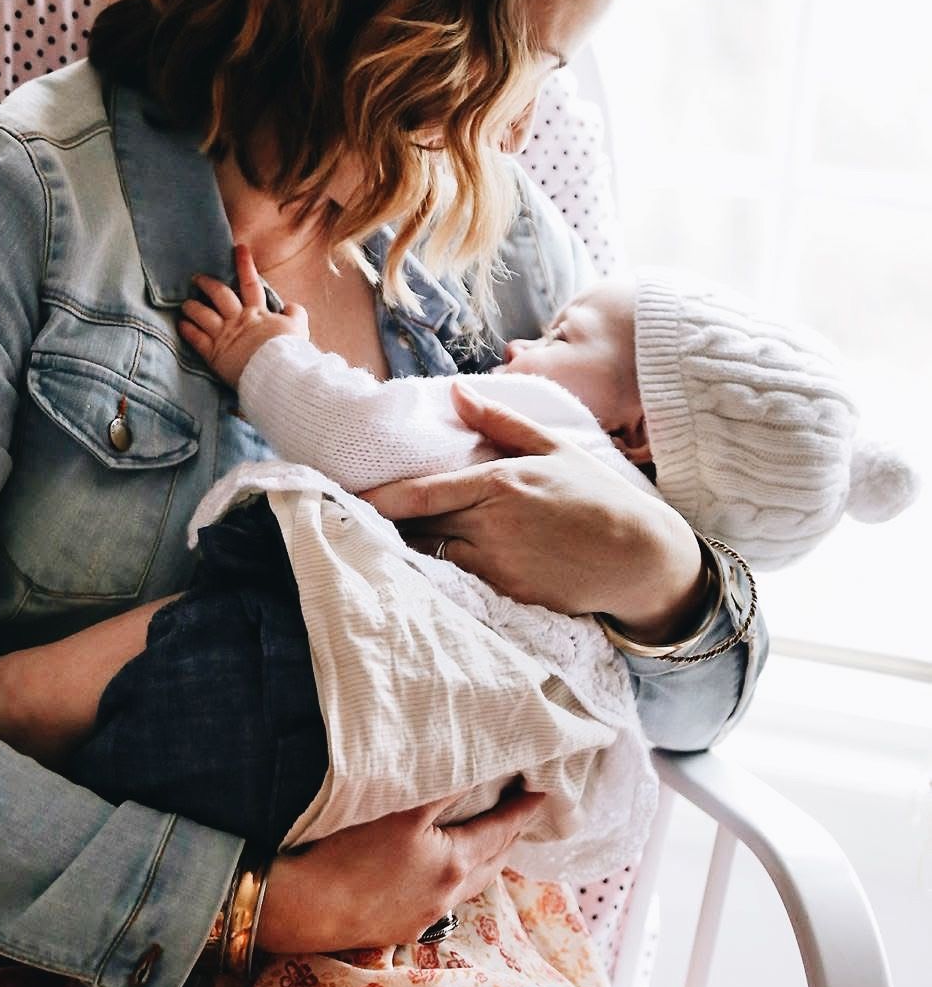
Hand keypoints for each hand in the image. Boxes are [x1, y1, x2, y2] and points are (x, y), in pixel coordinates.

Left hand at [178, 240, 308, 386]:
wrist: (278, 373)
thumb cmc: (290, 352)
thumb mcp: (299, 328)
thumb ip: (296, 313)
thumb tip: (291, 306)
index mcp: (258, 313)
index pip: (250, 282)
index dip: (244, 264)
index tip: (238, 248)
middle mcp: (238, 320)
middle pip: (219, 295)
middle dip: (207, 284)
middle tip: (197, 278)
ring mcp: (224, 335)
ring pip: (202, 314)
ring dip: (192, 307)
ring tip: (185, 304)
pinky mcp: (214, 354)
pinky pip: (196, 338)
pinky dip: (187, 330)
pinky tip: (181, 324)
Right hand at [255, 786, 543, 953]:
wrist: (304, 909)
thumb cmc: (348, 852)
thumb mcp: (399, 809)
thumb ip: (442, 787)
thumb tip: (475, 767)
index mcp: (454, 862)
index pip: (500, 830)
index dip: (522, 809)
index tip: (543, 793)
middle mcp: (447, 894)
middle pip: (492, 861)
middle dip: (510, 835)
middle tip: (524, 813)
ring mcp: (425, 915)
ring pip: (469, 884)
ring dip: (485, 859)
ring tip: (492, 841)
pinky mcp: (401, 928)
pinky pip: (443, 899)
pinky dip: (455, 878)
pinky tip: (441, 873)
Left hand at [363, 385, 709, 642]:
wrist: (641, 557)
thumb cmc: (597, 496)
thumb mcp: (552, 447)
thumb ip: (499, 423)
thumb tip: (455, 392)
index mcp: (500, 483)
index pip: (423, 494)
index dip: (380, 500)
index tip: (347, 498)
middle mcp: (494, 525)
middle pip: (420, 528)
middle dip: (388, 525)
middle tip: (354, 518)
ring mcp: (500, 565)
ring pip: (434, 558)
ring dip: (411, 550)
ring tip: (385, 541)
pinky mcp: (508, 594)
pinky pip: (459, 583)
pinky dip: (441, 573)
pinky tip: (427, 567)